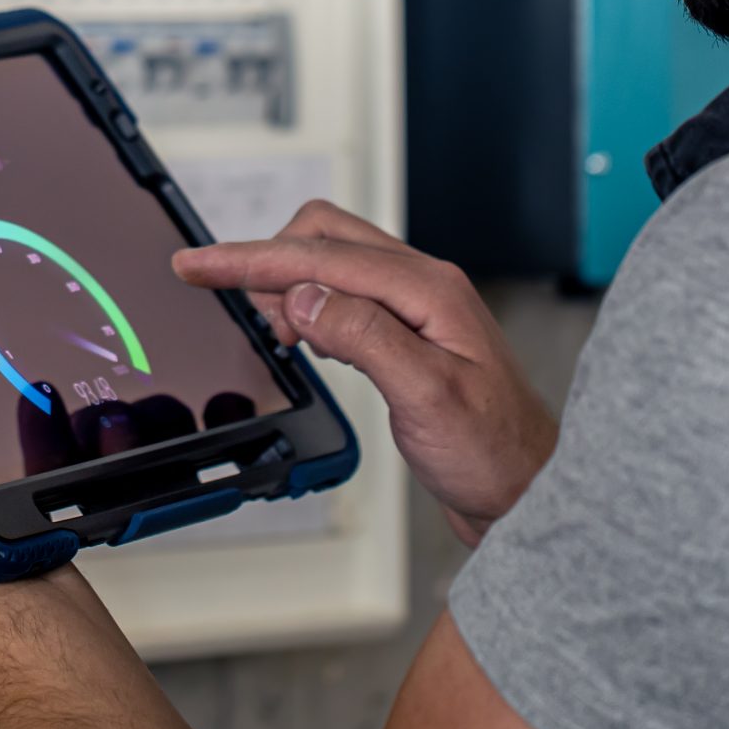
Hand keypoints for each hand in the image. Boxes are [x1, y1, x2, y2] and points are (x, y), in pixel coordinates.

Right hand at [172, 200, 556, 545]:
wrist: (529, 492)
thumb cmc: (494, 453)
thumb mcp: (426, 397)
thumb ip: (364, 337)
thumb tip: (303, 297)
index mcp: (428, 289)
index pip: (322, 256)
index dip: (251, 259)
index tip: (198, 264)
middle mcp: (423, 286)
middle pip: (325, 235)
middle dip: (268, 259)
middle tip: (228, 300)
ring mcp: (416, 308)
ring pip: (333, 262)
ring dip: (289, 284)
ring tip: (272, 333)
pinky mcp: (407, 334)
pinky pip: (345, 295)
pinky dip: (310, 306)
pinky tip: (304, 338)